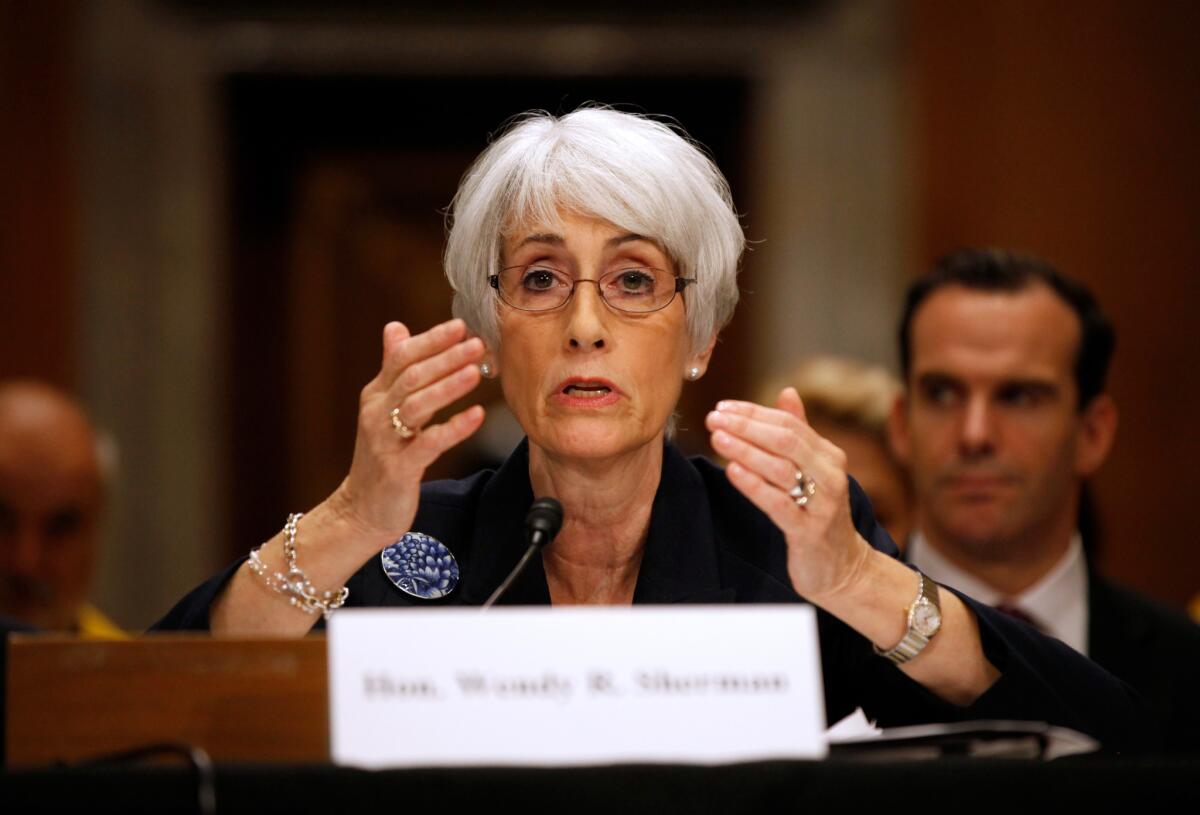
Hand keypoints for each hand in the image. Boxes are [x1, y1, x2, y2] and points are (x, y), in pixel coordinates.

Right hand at [329, 319, 486, 551]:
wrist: (360, 510)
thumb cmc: (381, 457)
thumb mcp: (383, 409)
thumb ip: (391, 369)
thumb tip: (396, 327)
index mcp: (376, 395)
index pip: (402, 357)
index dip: (431, 339)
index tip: (460, 325)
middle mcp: (377, 413)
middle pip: (411, 376)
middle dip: (446, 357)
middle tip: (477, 343)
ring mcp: (386, 441)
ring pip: (418, 404)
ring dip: (449, 386)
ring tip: (477, 371)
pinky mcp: (399, 469)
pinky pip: (429, 443)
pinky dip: (454, 428)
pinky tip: (477, 415)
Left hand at [705, 387, 869, 602]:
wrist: (843, 567)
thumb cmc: (820, 515)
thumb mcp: (814, 471)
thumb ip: (800, 433)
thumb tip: (787, 392)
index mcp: (829, 455)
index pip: (789, 424)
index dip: (754, 413)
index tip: (722, 407)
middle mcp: (830, 475)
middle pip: (786, 441)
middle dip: (746, 426)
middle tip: (713, 418)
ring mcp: (822, 504)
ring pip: (781, 468)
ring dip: (745, 450)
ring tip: (717, 438)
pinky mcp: (809, 531)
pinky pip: (779, 504)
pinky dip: (754, 485)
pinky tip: (732, 472)